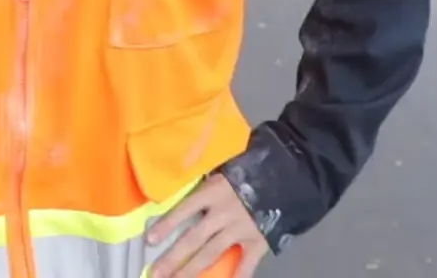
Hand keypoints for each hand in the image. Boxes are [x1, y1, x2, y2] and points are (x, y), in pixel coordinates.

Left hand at [146, 174, 271, 277]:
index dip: (166, 225)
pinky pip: (246, 263)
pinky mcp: (258, 241)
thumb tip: (179, 177)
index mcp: (212, 191)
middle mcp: (223, 213)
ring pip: (211, 253)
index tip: (150, 241)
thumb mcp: (222, 168)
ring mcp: (241, 229)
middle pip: (193, 239)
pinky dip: (238, 276)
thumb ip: (204, 178)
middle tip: (155, 273)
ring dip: (191, 270)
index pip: (184, 210)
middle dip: (173, 258)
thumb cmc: (249, 169)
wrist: (286, 175)